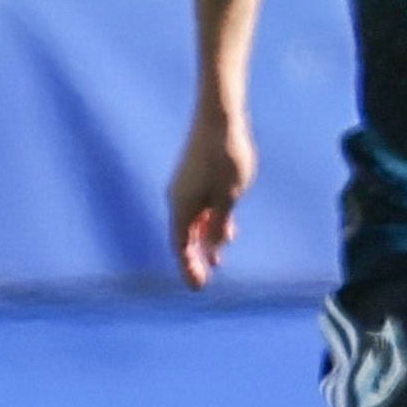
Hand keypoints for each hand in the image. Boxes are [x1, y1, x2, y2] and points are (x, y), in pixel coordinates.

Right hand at [168, 106, 254, 290]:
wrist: (218, 119)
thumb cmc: (225, 158)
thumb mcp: (228, 198)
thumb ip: (219, 226)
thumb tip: (212, 249)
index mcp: (182, 207)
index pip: (182, 246)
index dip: (189, 268)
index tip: (197, 287)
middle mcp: (178, 199)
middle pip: (184, 236)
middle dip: (194, 257)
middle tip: (202, 279)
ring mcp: (184, 187)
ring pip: (192, 221)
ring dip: (203, 240)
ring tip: (217, 257)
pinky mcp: (192, 176)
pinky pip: (198, 207)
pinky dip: (207, 222)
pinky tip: (223, 228)